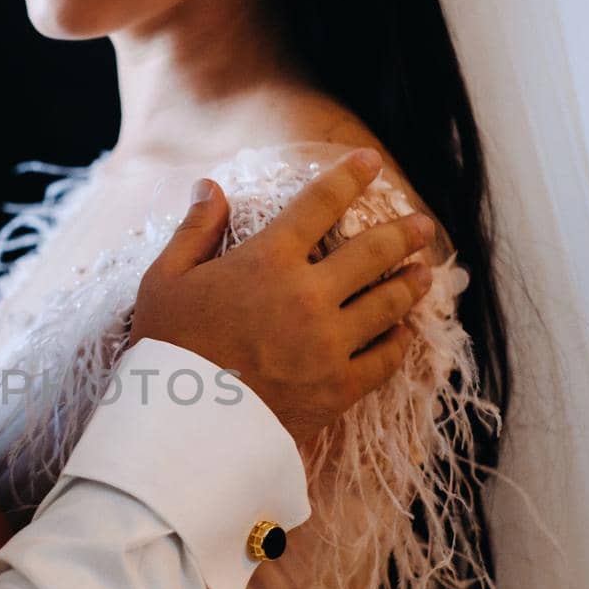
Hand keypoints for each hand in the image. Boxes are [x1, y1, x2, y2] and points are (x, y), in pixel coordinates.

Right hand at [129, 149, 435, 447]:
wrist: (180, 427)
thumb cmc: (165, 349)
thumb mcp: (164, 280)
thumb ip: (194, 231)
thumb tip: (211, 186)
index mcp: (267, 261)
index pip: (320, 204)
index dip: (350, 177)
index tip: (370, 161)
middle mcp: (308, 295)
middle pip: (374, 252)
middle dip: (404, 232)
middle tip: (422, 225)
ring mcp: (329, 344)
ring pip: (389, 304)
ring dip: (410, 284)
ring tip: (423, 274)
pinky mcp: (338, 388)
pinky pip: (384, 360)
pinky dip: (398, 343)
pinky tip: (403, 334)